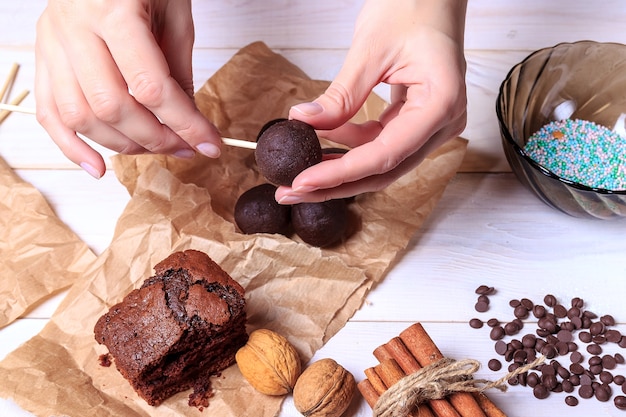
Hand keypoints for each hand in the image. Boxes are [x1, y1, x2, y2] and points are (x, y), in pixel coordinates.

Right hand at [35, 0, 221, 177]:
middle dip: (156, 138)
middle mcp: (75, 29)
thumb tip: (187, 122)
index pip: (151, 87)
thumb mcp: (174, 13)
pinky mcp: (42, 55)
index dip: (185, 124)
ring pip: (80, 115)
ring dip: (121, 145)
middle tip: (186, 147)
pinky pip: (48, 111)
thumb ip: (177, 68)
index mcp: (114, 12)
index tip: (209, 144)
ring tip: (154, 149)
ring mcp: (52, 43)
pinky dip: (71, 146)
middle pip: (113, 107)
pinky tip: (98, 167)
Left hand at [277, 0, 467, 202]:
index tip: (302, 181)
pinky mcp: (418, 121)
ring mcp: (433, 125)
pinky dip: (351, 146)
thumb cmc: (412, 7)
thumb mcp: (370, 50)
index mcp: (441, 104)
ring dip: (340, 167)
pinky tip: (324, 139)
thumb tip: (302, 121)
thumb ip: (340, 94)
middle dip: (335, 183)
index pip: (385, 154)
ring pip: (381, 163)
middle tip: (291, 190)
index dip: (341, 173)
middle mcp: (443, 123)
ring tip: (300, 168)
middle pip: (384, 170)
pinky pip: (382, 145)